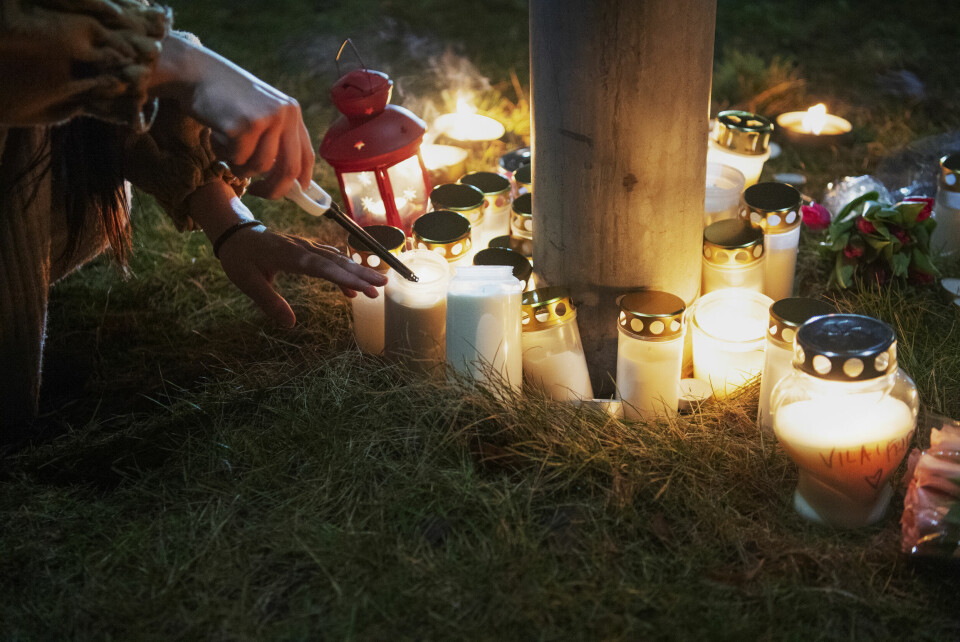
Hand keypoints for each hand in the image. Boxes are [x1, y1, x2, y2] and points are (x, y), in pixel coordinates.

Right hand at [151, 35, 314, 199]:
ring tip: (227, 149)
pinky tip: (216, 135)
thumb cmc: (226, 97)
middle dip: (273, 189)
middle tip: (257, 192)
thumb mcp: (261, 112)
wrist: (196, 72)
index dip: (302, 179)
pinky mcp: (242, 126)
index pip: (306, 155)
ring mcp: (264, 119)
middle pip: (288, 169)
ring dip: (240, 167)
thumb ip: (276, 139)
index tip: (295, 193)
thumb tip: (289, 181)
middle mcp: (284, 115)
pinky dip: (223, 154)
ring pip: (258, 167)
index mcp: (292, 111)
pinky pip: (236, 159)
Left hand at [217, 225, 387, 327]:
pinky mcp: (307, 250)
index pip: (324, 268)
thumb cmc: (240, 258)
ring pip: (337, 259)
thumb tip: (290, 324)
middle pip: (337, 261)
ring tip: (378, 285)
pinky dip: (343, 271)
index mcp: (291, 257)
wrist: (237, 233)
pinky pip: (330, 259)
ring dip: (358, 271)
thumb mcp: (248, 282)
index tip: (365, 289)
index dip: (346, 278)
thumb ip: (269, 302)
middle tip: (384, 286)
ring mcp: (307, 248)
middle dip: (362, 273)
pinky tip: (351, 287)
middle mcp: (304, 250)